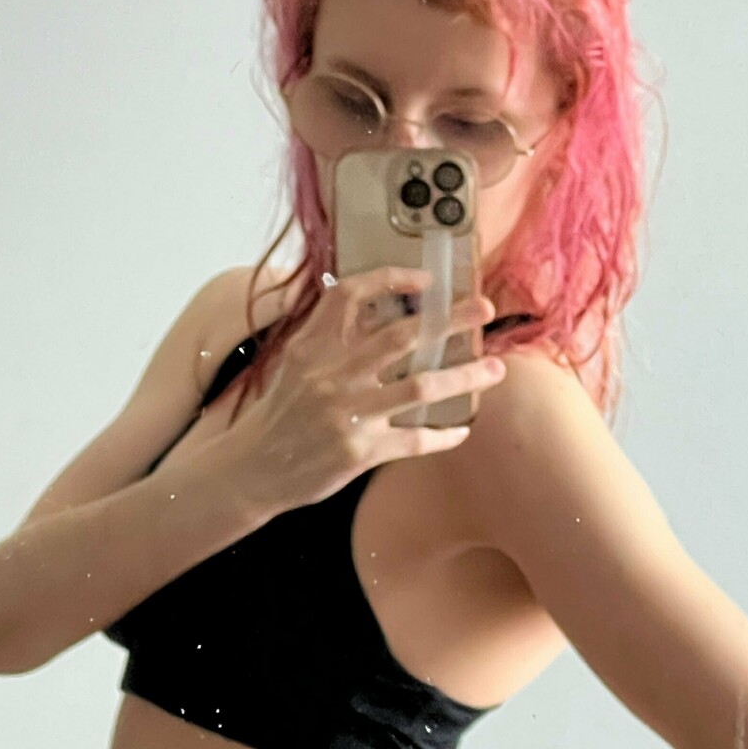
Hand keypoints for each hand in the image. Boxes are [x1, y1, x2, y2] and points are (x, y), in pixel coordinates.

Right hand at [222, 264, 506, 519]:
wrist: (252, 469)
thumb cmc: (278, 415)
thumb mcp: (294, 365)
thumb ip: (328, 338)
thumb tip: (371, 312)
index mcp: (313, 345)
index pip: (353, 294)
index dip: (392, 279)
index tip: (427, 281)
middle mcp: (332, 374)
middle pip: (403, 336)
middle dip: (452, 319)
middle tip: (486, 309)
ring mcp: (347, 414)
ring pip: (421, 387)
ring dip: (465, 376)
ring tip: (495, 370)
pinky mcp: (358, 451)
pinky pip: (414, 439)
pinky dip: (442, 436)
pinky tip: (461, 431)